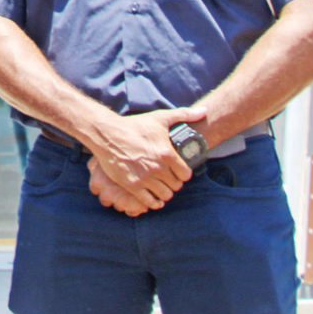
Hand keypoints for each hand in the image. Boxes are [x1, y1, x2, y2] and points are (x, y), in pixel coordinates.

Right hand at [85, 106, 207, 214]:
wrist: (108, 133)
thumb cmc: (134, 126)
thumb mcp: (160, 118)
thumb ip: (185, 114)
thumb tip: (204, 110)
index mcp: (167, 153)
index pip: (186, 175)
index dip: (183, 174)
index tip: (178, 171)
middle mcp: (158, 168)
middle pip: (176, 186)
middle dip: (173, 183)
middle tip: (168, 179)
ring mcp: (145, 178)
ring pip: (164, 195)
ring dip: (164, 192)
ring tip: (160, 186)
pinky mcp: (132, 186)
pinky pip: (149, 202)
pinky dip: (153, 202)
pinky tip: (152, 196)